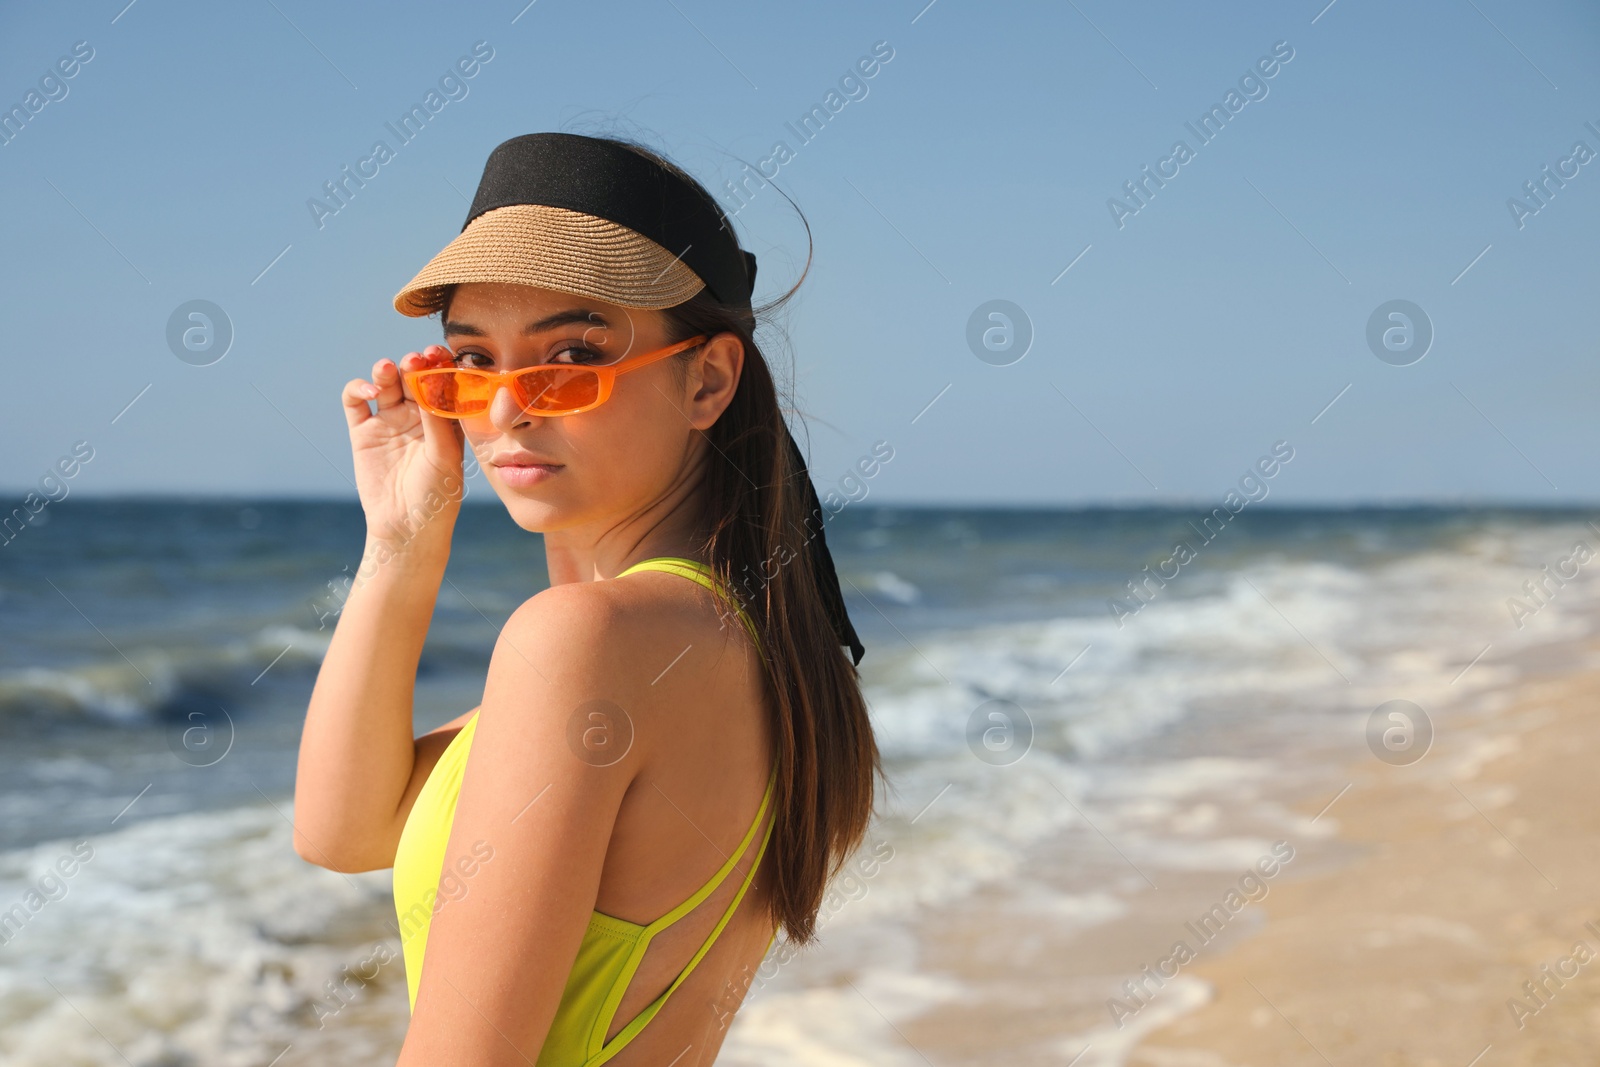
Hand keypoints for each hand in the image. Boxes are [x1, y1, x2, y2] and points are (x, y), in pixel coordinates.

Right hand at [342, 345, 466, 551]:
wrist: (406, 528)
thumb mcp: (444, 458)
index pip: (442, 382)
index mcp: (444, 418)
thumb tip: (429, 385)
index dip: (440, 366)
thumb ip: (437, 422)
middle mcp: (418, 415)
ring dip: (387, 370)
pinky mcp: (363, 431)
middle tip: (416, 359)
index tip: (439, 355)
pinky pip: (355, 401)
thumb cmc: (436, 496)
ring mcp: (390, 421)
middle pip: (413, 378)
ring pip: (386, 384)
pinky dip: (357, 388)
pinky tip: (367, 390)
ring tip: (388, 368)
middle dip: (415, 364)